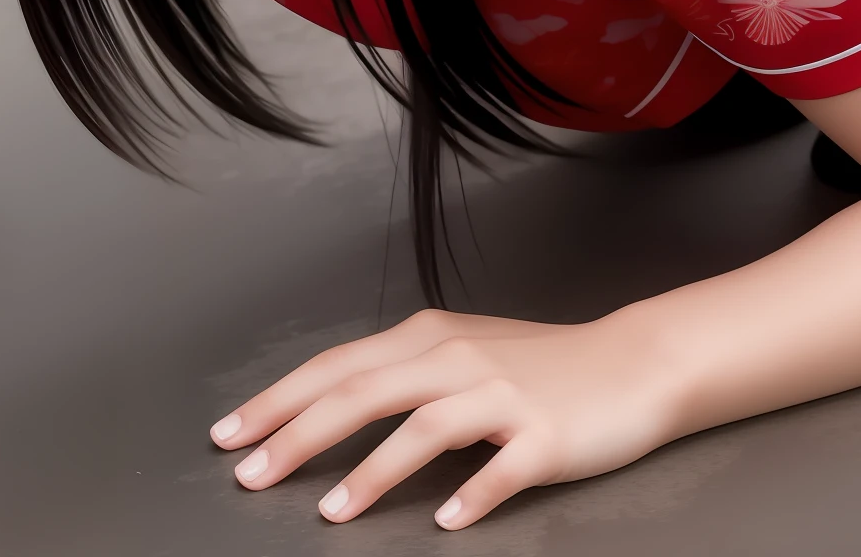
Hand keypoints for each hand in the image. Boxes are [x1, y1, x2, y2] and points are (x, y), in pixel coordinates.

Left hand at [209, 307, 679, 528]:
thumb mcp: (457, 352)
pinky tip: (446, 522)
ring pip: (421, 429)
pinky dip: (470, 493)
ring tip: (331, 512)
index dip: (278, 401)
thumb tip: (329, 403)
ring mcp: (500, 395)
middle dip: (297, 435)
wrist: (631, 363)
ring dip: (371, 472)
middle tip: (249, 475)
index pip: (333, 368)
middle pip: (359, 392)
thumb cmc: (538, 365)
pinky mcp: (543, 435)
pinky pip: (501, 469)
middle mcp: (453, 359)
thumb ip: (399, 374)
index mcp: (424, 339)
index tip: (229, 435)